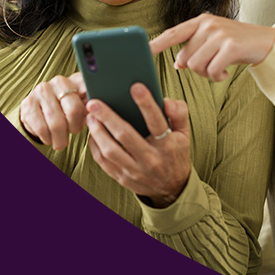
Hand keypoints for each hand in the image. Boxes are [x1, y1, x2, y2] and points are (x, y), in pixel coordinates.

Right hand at [19, 72, 86, 150]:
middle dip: (75, 128)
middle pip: (74, 111)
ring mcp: (42, 91)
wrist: (41, 111)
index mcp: (77, 79)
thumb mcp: (83, 104)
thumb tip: (100, 112)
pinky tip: (49, 137)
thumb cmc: (68, 109)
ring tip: (61, 141)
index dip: (91, 112)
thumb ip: (93, 106)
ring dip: (60, 139)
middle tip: (73, 132)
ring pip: (57, 123)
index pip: (90, 95)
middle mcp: (59, 81)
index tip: (90, 120)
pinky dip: (47, 139)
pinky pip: (41, 128)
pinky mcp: (28, 104)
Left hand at [86, 83, 190, 207]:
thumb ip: (179, 113)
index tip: (135, 87)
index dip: (146, 104)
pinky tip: (92, 132)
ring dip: (97, 131)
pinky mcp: (122, 178)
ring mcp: (135, 171)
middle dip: (108, 117)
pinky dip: (95, 146)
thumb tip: (166, 101)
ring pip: (110, 150)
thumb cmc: (175, 153)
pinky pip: (103, 162)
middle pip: (126, 135)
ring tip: (90, 116)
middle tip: (94, 102)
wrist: (171, 187)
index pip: (156, 122)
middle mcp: (151, 159)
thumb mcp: (184, 133)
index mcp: (167, 145)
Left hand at [148, 14, 274, 81]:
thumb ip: (195, 47)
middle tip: (212, 67)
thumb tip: (177, 64)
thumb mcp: (214, 41)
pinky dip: (217, 77)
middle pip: (185, 58)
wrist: (268, 43)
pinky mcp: (231, 46)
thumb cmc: (238, 45)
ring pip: (197, 66)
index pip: (173, 33)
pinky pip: (212, 71)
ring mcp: (220, 34)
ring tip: (220, 68)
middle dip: (196, 70)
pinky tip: (226, 73)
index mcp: (201, 21)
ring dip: (207, 74)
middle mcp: (208, 24)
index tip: (142, 51)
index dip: (157, 43)